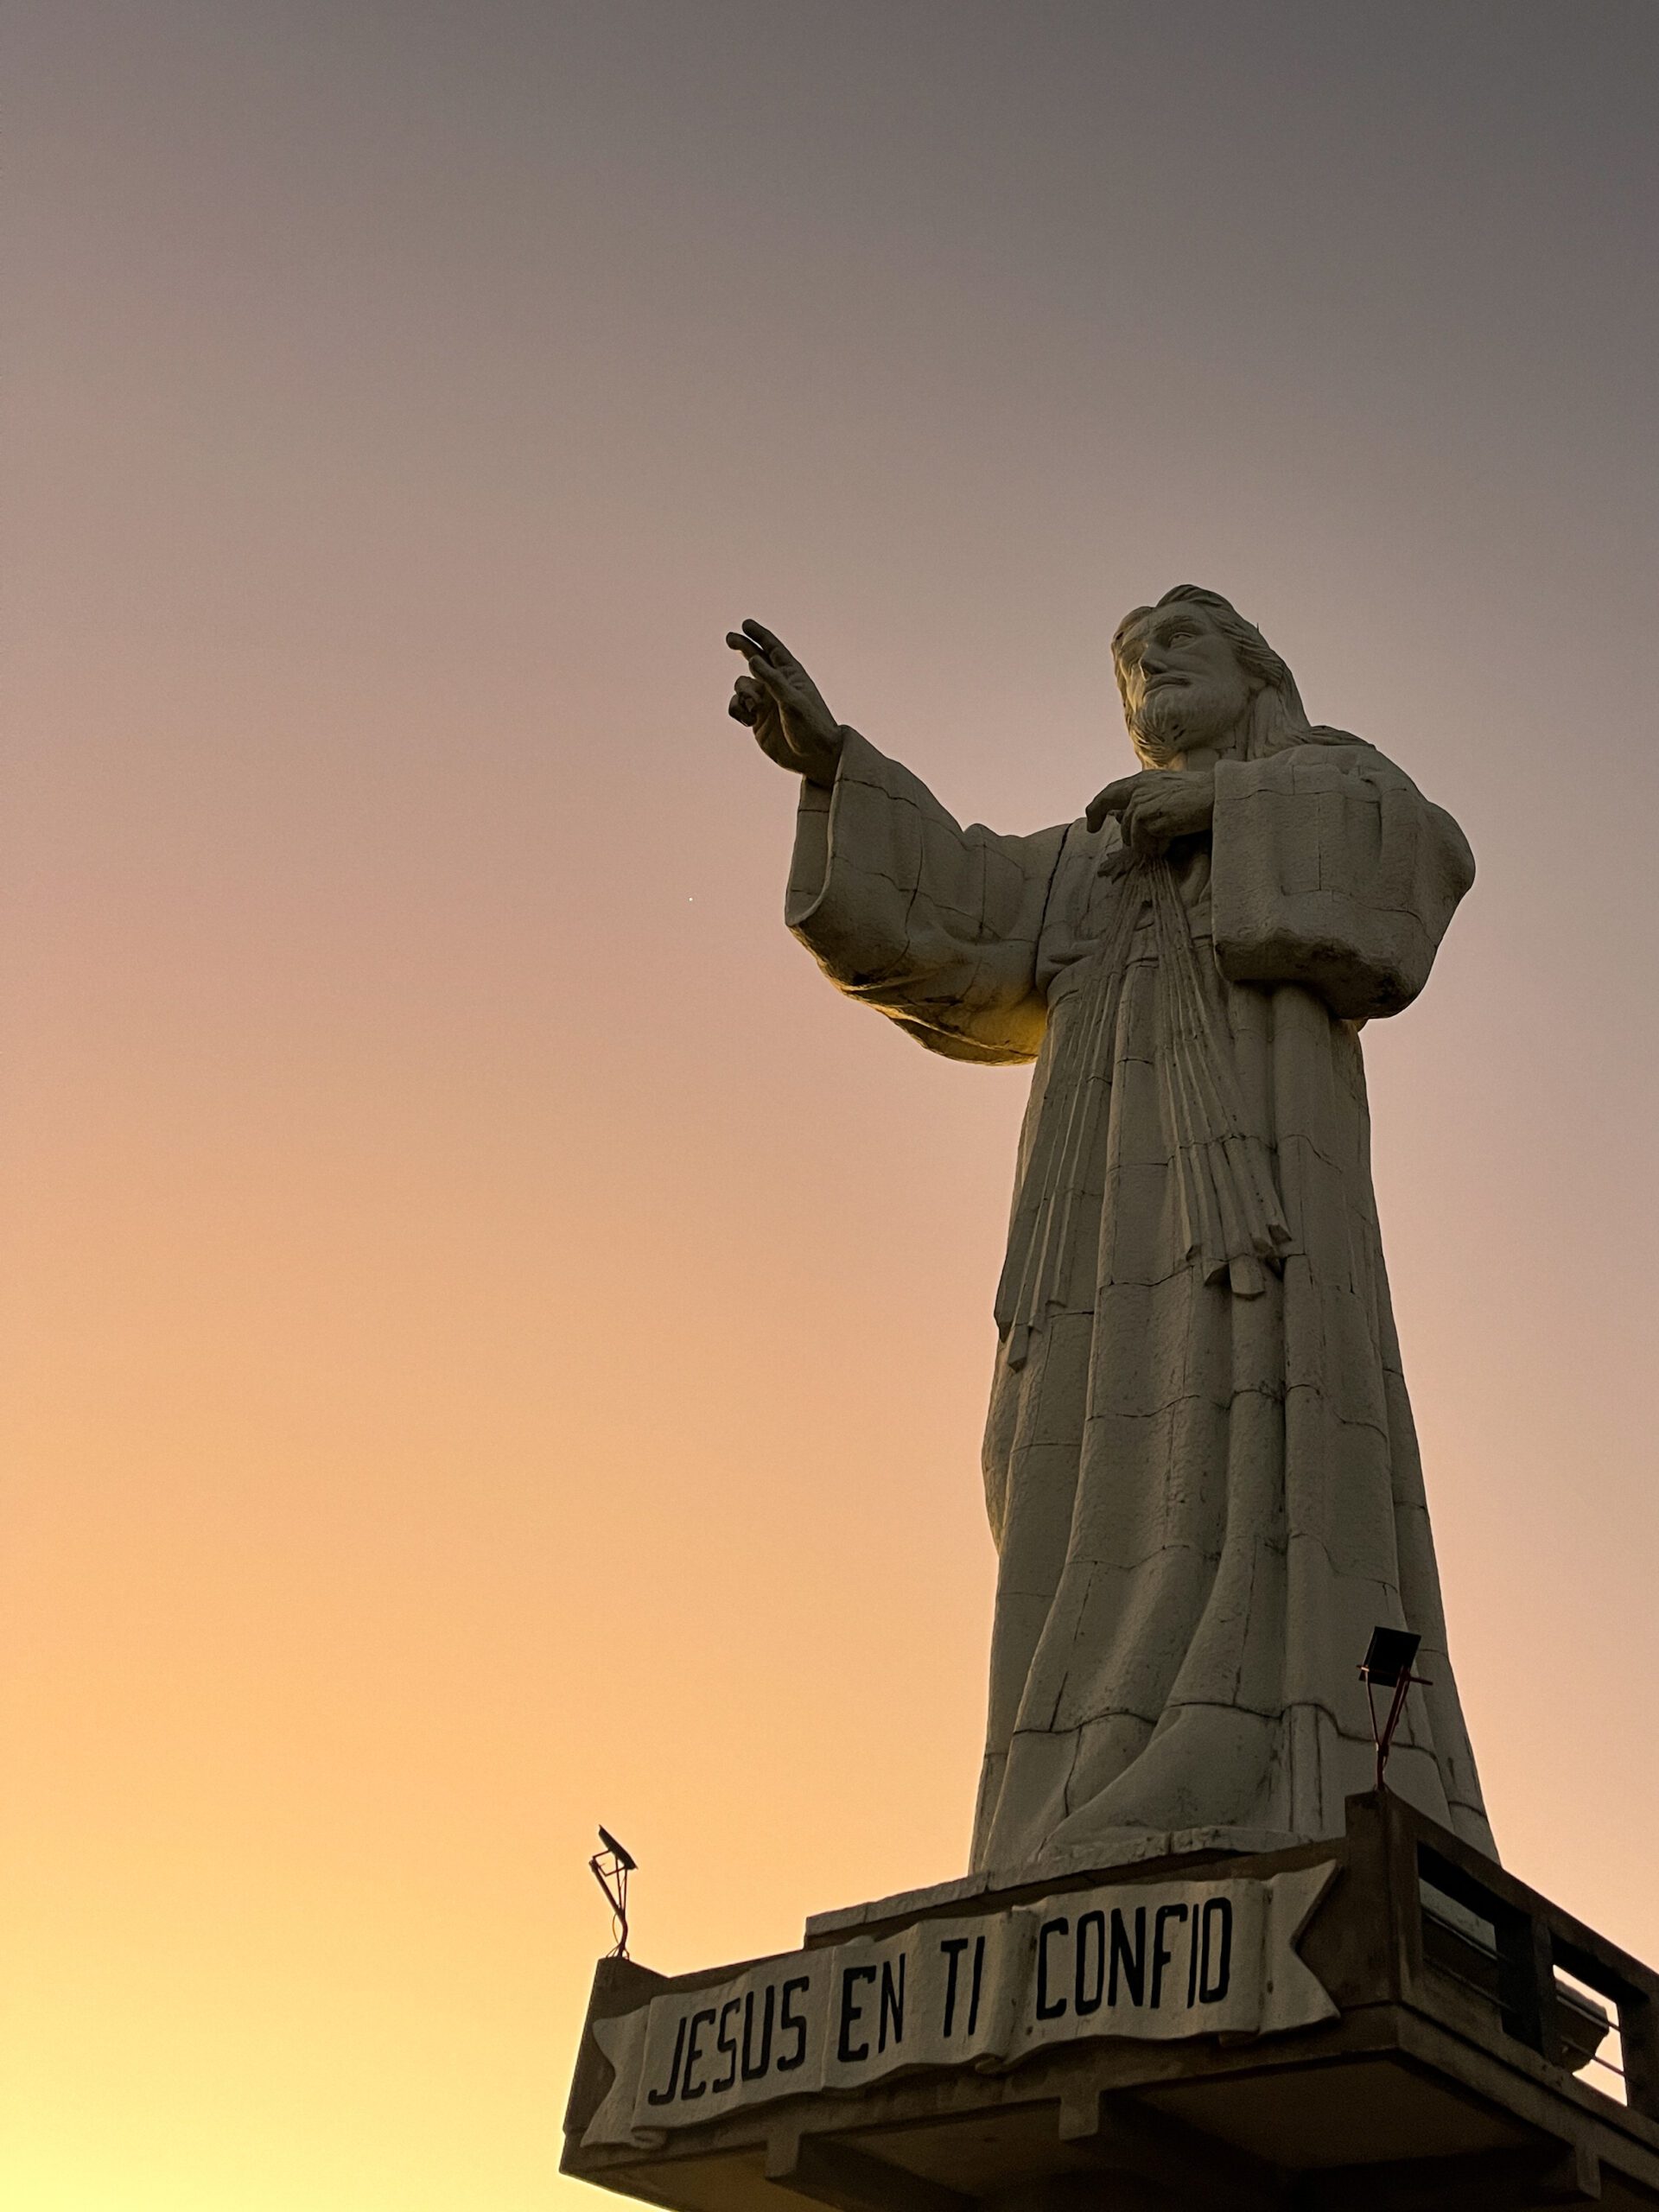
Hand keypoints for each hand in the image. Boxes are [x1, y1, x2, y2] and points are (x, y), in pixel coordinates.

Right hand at [726, 620, 843, 784]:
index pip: (773, 649)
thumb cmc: (811, 725)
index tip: (745, 624)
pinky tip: (748, 720)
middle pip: (755, 660)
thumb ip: (772, 679)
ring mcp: (766, 702)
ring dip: (742, 692)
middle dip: (743, 648)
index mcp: (790, 675)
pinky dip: (737, 710)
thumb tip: (753, 659)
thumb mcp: (792, 700)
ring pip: (742, 686)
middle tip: (730, 638)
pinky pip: (738, 707)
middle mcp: (776, 686)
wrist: (814, 757)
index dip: (759, 635)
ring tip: (753, 706)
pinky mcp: (757, 720)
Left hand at [1085, 768, 1214, 857]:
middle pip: (1105, 801)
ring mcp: (1140, 801)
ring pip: (1128, 833)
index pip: (1113, 791)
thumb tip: (1120, 817)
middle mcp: (1138, 787)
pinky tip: (1171, 843)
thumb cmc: (1200, 797)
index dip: (1099, 805)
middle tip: (1093, 829)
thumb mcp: (1167, 795)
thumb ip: (1145, 802)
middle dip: (1097, 815)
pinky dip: (1155, 847)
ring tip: (1168, 841)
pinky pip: (1141, 842)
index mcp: (1144, 780)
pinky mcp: (1145, 815)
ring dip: (1145, 843)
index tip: (1093, 821)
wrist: (1216, 795)